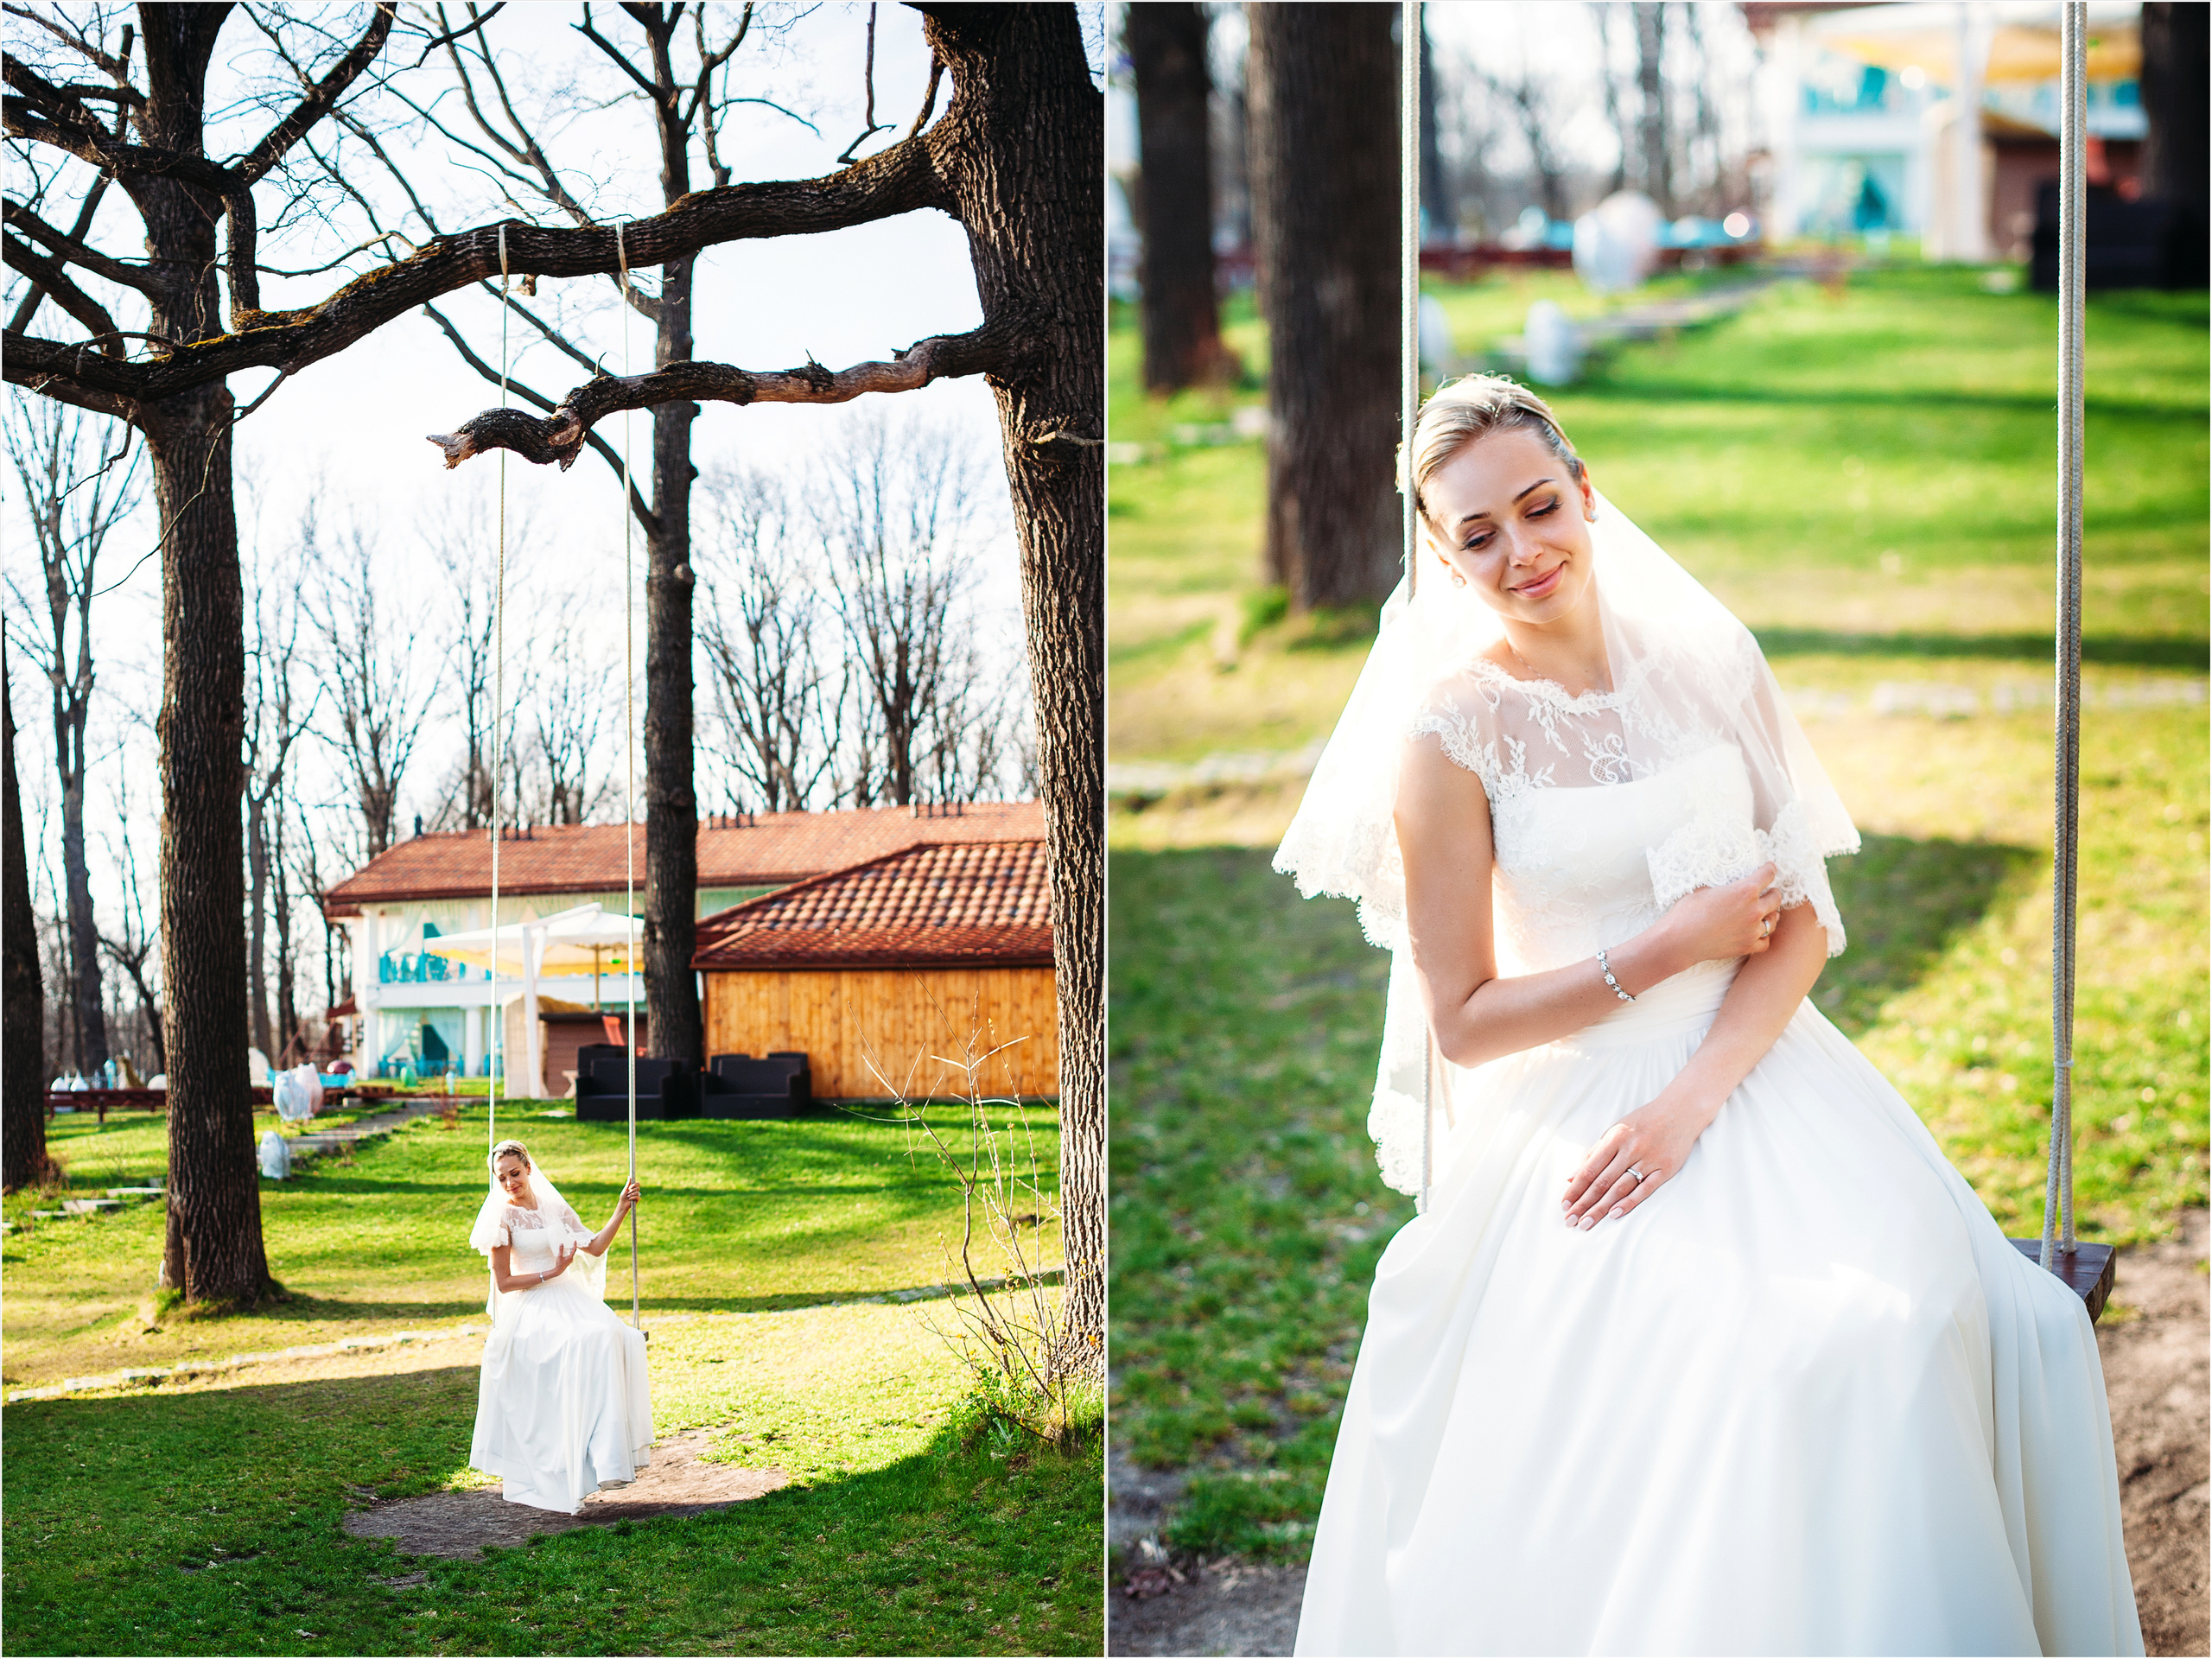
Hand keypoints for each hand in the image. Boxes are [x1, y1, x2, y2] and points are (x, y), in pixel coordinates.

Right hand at [547, 1241, 576, 1276]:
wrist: (558, 1270)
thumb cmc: (559, 1264)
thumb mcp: (560, 1256)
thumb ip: (561, 1250)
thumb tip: (561, 1244)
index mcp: (570, 1257)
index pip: (574, 1249)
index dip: (575, 1245)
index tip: (575, 1241)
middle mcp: (571, 1259)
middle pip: (573, 1251)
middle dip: (573, 1247)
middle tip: (572, 1243)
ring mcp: (570, 1260)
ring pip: (571, 1254)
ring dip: (570, 1250)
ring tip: (569, 1246)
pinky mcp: (568, 1261)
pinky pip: (570, 1256)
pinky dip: (569, 1253)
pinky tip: (566, 1252)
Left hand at [618, 1179, 640, 1213]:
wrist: (622, 1204)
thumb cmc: (623, 1196)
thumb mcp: (625, 1189)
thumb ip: (628, 1183)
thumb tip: (629, 1176)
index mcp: (633, 1187)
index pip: (638, 1183)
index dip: (635, 1184)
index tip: (630, 1187)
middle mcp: (636, 1191)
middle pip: (638, 1188)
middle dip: (632, 1190)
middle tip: (628, 1192)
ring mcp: (637, 1195)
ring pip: (637, 1193)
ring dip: (631, 1194)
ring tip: (628, 1197)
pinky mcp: (637, 1199)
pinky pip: (637, 1197)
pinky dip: (633, 1198)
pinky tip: (630, 1199)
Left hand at [1562, 1091, 1712, 1229]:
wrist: (1680, 1111)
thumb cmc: (1642, 1121)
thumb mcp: (1615, 1131)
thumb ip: (1594, 1153)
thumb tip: (1572, 1176)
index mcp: (1614, 1138)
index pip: (1589, 1169)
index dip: (1575, 1189)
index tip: (1564, 1205)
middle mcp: (1630, 1149)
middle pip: (1602, 1182)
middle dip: (1584, 1203)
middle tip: (1570, 1221)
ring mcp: (1649, 1160)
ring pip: (1620, 1188)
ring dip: (1601, 1208)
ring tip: (1586, 1223)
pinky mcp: (1665, 1169)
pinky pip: (1645, 1189)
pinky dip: (1629, 1202)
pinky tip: (1614, 1214)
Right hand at [1663, 861, 1781, 965]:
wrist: (1679, 940)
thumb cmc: (1687, 912)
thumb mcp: (1704, 889)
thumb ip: (1724, 888)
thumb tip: (1727, 888)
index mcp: (1744, 890)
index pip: (1767, 875)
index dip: (1769, 869)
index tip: (1769, 868)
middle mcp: (1754, 909)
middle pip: (1776, 898)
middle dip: (1772, 893)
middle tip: (1767, 892)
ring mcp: (1752, 930)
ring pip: (1773, 920)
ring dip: (1770, 914)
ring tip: (1764, 913)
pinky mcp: (1747, 946)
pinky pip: (1765, 941)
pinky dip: (1762, 936)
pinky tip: (1756, 932)